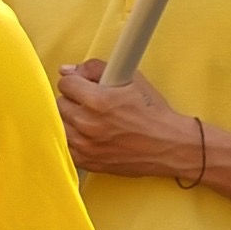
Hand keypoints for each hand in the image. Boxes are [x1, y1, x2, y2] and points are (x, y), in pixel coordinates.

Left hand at [56, 61, 203, 179]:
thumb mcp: (131, 79)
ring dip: (72, 120)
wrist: (170, 145)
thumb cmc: (153, 113)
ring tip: (92, 119)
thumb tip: (67, 69)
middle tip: (92, 103)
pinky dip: (74, 139)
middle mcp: (88, 124)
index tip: (85, 86)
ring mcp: (85, 145)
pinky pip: (65, 145)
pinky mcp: (86, 161)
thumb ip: (95, 68)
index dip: (77, 82)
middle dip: (74, 100)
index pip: (65, 83)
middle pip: (60, 104)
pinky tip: (90, 135)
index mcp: (98, 101)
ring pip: (60, 124)